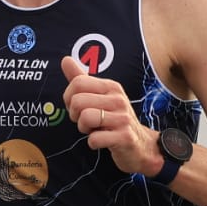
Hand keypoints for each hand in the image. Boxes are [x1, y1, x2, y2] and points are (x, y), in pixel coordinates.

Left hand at [60, 56, 163, 176]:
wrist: (141, 145)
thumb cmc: (114, 119)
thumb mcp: (100, 97)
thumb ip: (81, 79)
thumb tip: (65, 59)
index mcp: (111, 86)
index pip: (78, 82)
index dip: (69, 97)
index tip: (77, 107)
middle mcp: (118, 99)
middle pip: (78, 101)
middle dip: (74, 115)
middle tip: (85, 121)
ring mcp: (123, 118)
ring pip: (85, 118)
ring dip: (83, 129)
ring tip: (94, 129)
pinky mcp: (125, 137)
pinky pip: (95, 139)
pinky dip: (93, 143)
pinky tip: (102, 140)